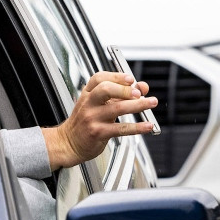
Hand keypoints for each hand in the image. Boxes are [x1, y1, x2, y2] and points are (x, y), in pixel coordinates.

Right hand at [42, 71, 157, 168]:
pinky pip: (121, 129)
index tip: (131, 78)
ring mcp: (92, 118)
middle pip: (105, 89)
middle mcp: (89, 104)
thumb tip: (141, 87)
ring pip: (117, 108)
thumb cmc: (85, 122)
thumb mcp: (99, 105)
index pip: (100, 78)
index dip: (117, 76)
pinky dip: (137, 127)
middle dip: (125, 89)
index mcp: (88, 94)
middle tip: (139, 92)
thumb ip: (120, 94)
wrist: (68, 143)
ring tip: (151, 103)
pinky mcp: (98, 133)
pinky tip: (147, 126)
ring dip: (138, 105)